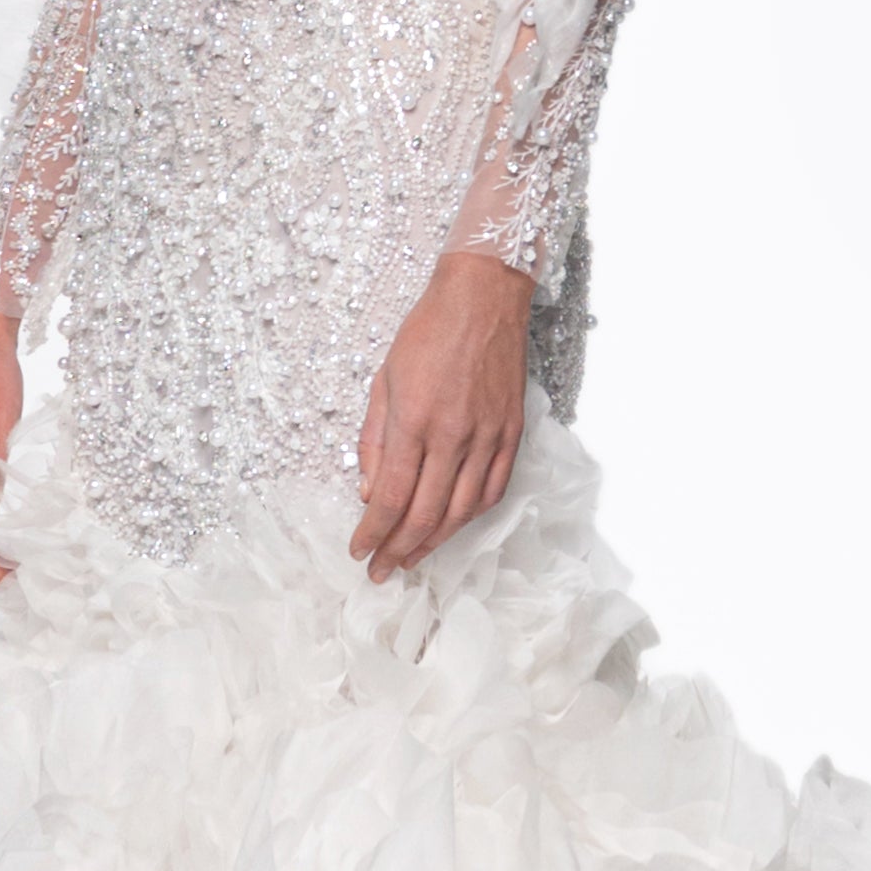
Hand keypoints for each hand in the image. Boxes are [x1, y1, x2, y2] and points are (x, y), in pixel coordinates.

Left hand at [351, 248, 530, 579]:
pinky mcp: (511, 433)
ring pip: (461, 511)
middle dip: (399, 551)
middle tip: (381, 572)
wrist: (483, 298)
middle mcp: (452, 435)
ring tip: (412, 558)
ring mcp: (487, 437)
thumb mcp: (383, 381)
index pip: (391, 497)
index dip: (373, 533)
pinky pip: (492, 491)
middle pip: (425, 514)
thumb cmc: (427, 332)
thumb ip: (374, 440)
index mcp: (414, 421)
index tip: (359, 551)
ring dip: (434, 543)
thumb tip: (371, 492)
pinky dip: (470, 517)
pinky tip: (451, 527)